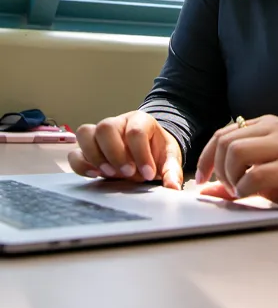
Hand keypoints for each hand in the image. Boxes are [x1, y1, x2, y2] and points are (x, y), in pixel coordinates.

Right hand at [68, 111, 182, 189]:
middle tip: (127, 173)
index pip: (135, 131)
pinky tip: (95, 176)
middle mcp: (118, 123)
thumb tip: (172, 187)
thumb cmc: (157, 151)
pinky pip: (75, 152)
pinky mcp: (88, 148)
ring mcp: (100, 134)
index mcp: (141, 120)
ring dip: (95, 156)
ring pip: (86, 133)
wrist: (148, 150)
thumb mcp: (170, 158)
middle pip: (106, 127)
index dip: (141, 153)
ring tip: (109, 174)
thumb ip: (172, 171)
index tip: (149, 174)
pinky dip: (81, 165)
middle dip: (115, 153)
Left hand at [195, 115, 277, 213]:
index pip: (224, 133)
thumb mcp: (265, 174)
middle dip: (217, 169)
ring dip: (230, 177)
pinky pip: (254, 174)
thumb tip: (203, 190)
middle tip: (228, 188)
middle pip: (226, 141)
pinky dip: (244, 188)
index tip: (202, 179)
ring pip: (236, 152)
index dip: (206, 157)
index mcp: (267, 124)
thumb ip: (236, 176)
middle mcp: (275, 128)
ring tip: (240, 190)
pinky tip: (251, 194)